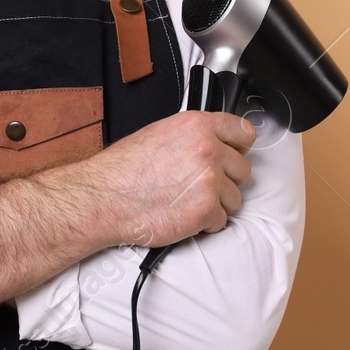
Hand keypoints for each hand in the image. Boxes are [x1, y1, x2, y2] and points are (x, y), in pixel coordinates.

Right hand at [69, 111, 255, 248]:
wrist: (105, 198)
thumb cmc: (124, 170)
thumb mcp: (159, 134)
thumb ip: (193, 137)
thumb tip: (214, 144)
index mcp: (196, 125)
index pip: (243, 131)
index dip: (240, 146)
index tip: (235, 153)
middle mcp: (207, 149)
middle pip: (242, 168)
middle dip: (226, 180)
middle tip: (201, 186)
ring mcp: (209, 180)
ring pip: (235, 197)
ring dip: (217, 204)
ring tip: (188, 202)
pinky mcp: (206, 209)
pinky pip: (222, 221)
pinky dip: (206, 224)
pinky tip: (184, 215)